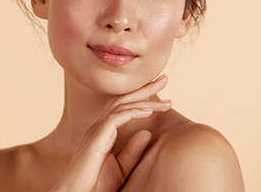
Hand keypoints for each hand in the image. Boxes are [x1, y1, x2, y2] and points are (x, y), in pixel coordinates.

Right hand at [49, 75, 170, 191]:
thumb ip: (133, 150)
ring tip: (164, 98)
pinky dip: (133, 112)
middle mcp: (100, 126)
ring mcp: (97, 130)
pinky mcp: (96, 137)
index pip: (125, 107)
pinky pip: (116, 118)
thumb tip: (148, 132)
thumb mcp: (121, 167)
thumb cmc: (95, 184)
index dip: (143, 97)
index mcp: (105, 131)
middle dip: (145, 89)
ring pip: (123, 106)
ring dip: (144, 99)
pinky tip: (148, 111)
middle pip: (125, 100)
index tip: (162, 93)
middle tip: (164, 79)